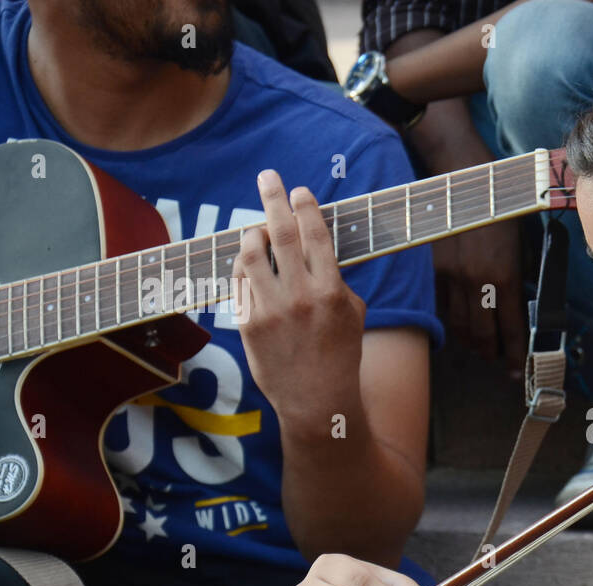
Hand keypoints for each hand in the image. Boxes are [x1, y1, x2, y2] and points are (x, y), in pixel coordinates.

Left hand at [233, 169, 365, 420]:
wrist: (318, 401)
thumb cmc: (340, 354)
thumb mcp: (353, 314)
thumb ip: (336, 279)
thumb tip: (317, 246)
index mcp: (331, 292)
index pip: (315, 236)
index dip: (305, 208)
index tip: (299, 191)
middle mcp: (300, 297)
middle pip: (280, 234)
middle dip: (273, 199)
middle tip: (268, 177)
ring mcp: (270, 310)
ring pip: (251, 254)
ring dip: (252, 233)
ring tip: (256, 228)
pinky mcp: (248, 323)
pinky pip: (240, 282)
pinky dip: (244, 267)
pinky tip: (250, 264)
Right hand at [409, 118, 526, 374]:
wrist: (463, 178)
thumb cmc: (500, 207)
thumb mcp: (522, 241)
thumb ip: (520, 274)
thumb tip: (521, 302)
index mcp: (503, 274)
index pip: (510, 328)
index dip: (513, 354)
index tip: (516, 371)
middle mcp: (476, 281)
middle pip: (481, 335)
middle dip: (490, 353)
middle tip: (496, 360)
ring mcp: (450, 277)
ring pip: (457, 325)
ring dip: (469, 340)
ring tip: (479, 345)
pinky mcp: (431, 269)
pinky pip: (439, 306)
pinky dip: (449, 319)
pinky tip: (457, 321)